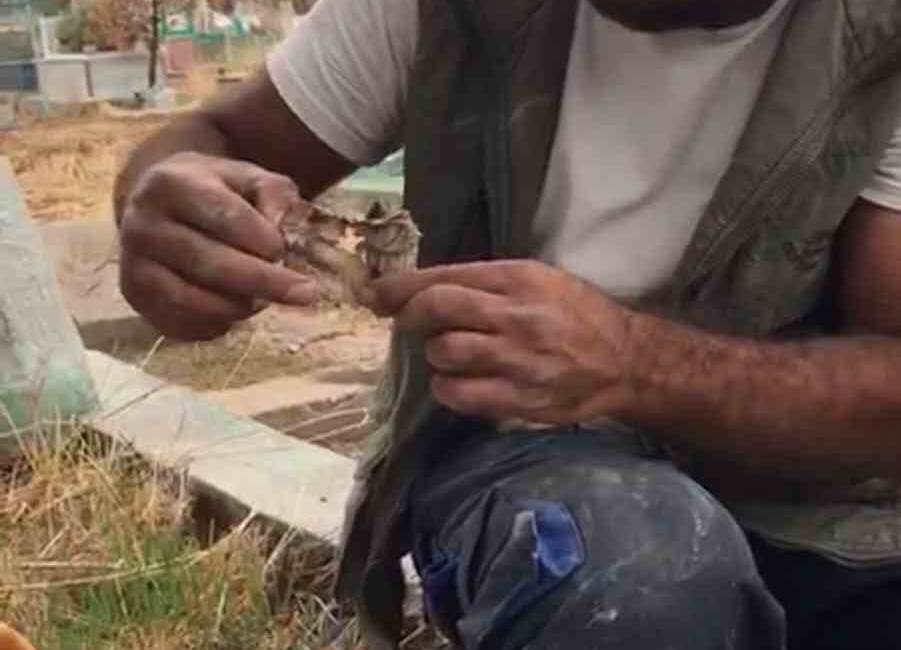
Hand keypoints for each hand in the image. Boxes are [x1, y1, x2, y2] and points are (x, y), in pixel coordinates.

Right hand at [119, 152, 317, 340]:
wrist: (161, 204)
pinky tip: (236, 308)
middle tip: (306, 294)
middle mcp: (142, 225)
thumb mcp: (248, 177)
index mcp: (170, 184)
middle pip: (210, 263)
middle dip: (264, 282)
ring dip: (241, 306)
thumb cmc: (215, 191)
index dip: (264, 239)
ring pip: (195, 300)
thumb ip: (274, 194)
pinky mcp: (136, 298)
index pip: (225, 217)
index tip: (287, 252)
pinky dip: (219, 322)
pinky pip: (184, 323)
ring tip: (265, 299)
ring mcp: (133, 265)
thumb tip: (281, 229)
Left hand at [371, 260, 635, 423]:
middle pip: (438, 310)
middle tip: (408, 323)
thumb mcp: (538, 280)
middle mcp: (516, 316)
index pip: (445, 277)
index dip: (401, 287)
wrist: (625, 361)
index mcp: (519, 279)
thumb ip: (485, 283)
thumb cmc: (576, 315)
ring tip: (448, 355)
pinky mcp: (521, 399)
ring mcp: (519, 361)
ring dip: (434, 355)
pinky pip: (462, 395)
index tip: (376, 292)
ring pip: (445, 353)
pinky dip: (447, 389)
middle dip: (410, 316)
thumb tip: (424, 289)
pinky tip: (456, 383)